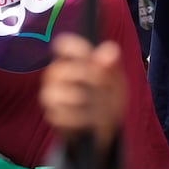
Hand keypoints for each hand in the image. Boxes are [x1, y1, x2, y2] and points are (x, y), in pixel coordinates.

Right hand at [39, 33, 125, 153]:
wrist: (108, 124)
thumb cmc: (109, 93)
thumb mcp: (116, 77)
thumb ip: (112, 63)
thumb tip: (111, 50)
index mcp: (73, 58)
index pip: (64, 44)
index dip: (77, 49)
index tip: (92, 59)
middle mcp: (57, 73)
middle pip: (60, 70)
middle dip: (87, 78)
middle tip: (104, 85)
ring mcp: (52, 94)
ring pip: (56, 93)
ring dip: (82, 100)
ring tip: (96, 104)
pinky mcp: (53, 115)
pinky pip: (61, 115)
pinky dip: (79, 119)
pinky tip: (90, 118)